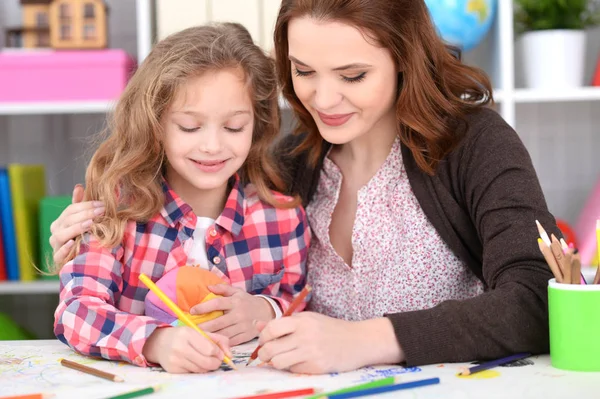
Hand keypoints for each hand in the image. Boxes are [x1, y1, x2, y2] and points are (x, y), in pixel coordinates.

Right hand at [49, 184, 104, 263]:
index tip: (102, 204)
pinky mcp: (59, 260)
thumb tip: (79, 186)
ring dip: (76, 228)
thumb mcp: (83, 220)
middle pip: (67, 220)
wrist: (82, 261)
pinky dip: (65, 248)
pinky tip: (73, 243)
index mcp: (61, 222)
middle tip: (102, 211)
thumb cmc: (83, 238)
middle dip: (85, 214)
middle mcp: (56, 232)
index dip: (86, 205)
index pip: (71, 210)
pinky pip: (58, 254)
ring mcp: (56, 246)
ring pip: (60, 235)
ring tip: (90, 224)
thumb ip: (80, 205)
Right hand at [142, 326, 230, 372]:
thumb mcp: (200, 332)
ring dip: (207, 367)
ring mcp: (175, 360)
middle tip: (217, 361)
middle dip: (216, 363)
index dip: (219, 353)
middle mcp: (180, 347)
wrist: (159, 342)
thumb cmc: (184, 336)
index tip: (220, 354)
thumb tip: (230, 355)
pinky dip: (197, 369)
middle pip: (206, 362)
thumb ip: (218, 340)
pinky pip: (192, 373)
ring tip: (205, 360)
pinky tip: (194, 363)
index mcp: (188, 334)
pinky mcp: (172, 370)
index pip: (210, 349)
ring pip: (200, 370)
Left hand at [191, 285, 274, 345]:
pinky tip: (211, 344)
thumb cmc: (247, 302)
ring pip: (223, 334)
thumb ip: (223, 288)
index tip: (192, 310)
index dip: (203, 307)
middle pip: (218, 322)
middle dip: (203, 327)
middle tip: (190, 329)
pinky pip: (231, 341)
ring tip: (197, 338)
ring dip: (210, 337)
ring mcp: (242, 326)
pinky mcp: (246, 336)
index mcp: (235, 302)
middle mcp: (239, 314)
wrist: (266, 312)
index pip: (217, 304)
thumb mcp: (238, 292)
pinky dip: (220, 343)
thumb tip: (208, 287)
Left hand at [256, 313, 403, 373]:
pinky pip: (293, 370)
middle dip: (264, 354)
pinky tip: (300, 362)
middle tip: (267, 354)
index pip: (271, 328)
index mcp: (302, 320)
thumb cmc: (332, 329)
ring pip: (278, 362)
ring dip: (276, 363)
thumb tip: (257, 325)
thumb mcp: (309, 320)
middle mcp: (304, 335)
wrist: (359, 340)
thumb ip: (284, 323)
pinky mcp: (316, 366)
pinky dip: (292, 368)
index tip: (264, 341)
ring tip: (282, 359)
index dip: (263, 337)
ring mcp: (310, 351)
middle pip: (270, 348)